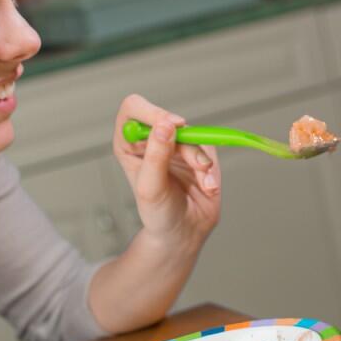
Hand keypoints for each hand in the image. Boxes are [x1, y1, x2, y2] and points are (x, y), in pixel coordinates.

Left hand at [113, 94, 221, 247]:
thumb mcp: (150, 187)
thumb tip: (166, 126)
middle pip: (169, 119)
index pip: (135, 109)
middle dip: (186, 143)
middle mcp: (152, 140)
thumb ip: (156, 155)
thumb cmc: (158, 213)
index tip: (171, 126)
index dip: (152, 112)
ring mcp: (176, 145)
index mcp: (130, 143)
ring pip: (193, 135)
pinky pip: (209, 148)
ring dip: (201, 160)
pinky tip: (208, 187)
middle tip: (197, 164)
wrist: (185, 231)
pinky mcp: (198, 152)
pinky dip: (211, 169)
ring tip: (204, 184)